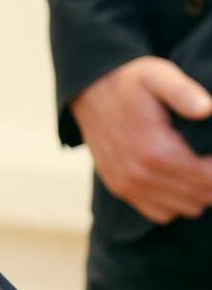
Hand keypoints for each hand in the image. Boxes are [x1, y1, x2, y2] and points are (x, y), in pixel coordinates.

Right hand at [72, 56, 211, 223]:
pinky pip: (160, 213)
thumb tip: (207, 109)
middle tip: (211, 158)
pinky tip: (180, 180)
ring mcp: (128, 185)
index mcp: (156, 151)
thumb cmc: (131, 83)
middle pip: (201, 196)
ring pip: (184, 208)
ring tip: (201, 168)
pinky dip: (175, 203)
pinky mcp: (121, 189)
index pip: (210, 179)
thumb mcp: (159, 76)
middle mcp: (140, 175)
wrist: (89, 92)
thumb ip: (184, 92)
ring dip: (198, 193)